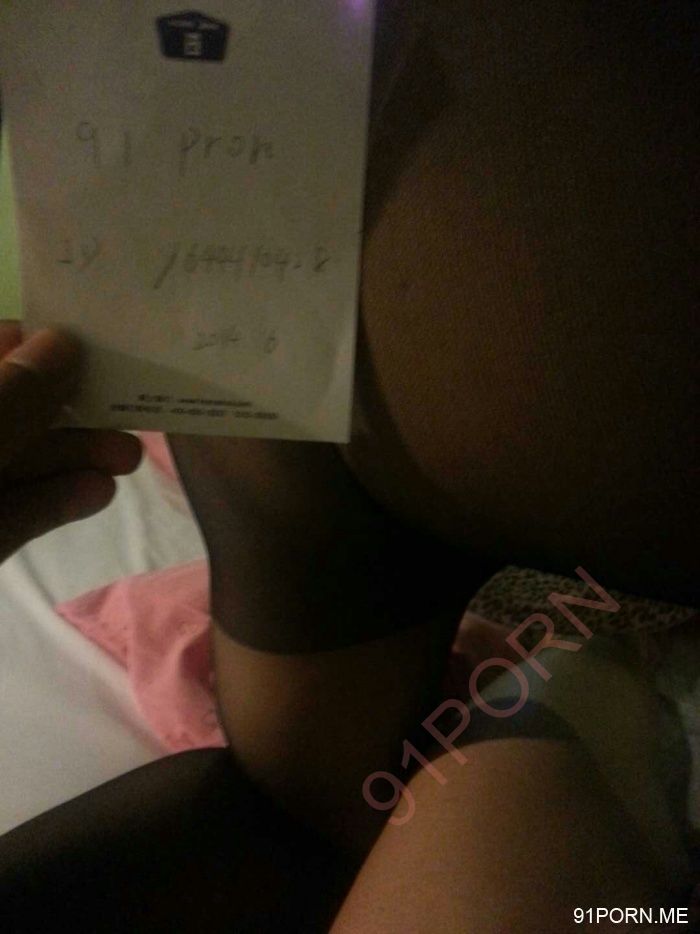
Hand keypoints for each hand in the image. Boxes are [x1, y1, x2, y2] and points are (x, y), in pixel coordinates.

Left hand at [0, 322, 142, 563]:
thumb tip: (63, 340)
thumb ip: (14, 393)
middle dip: (71, 409)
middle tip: (131, 411)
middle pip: (14, 409)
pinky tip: (99, 493)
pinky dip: (57, 500)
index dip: (40, 343)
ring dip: (75, 456)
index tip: (102, 342)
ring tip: (128, 459)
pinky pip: (18, 512)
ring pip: (19, 462)